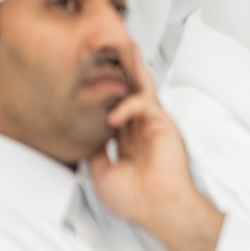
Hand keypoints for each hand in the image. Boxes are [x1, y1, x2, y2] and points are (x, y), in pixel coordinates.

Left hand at [88, 42, 222, 250]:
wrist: (158, 208)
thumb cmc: (135, 199)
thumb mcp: (101, 173)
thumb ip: (96, 151)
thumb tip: (86, 137)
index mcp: (130, 137)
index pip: (118, 104)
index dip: (109, 88)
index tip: (98, 71)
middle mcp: (142, 126)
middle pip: (132, 88)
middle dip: (125, 66)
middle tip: (117, 42)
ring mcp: (154, 124)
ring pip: (142, 86)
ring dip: (134, 65)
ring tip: (126, 43)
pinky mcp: (163, 124)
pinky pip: (144, 104)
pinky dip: (126, 106)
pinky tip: (113, 118)